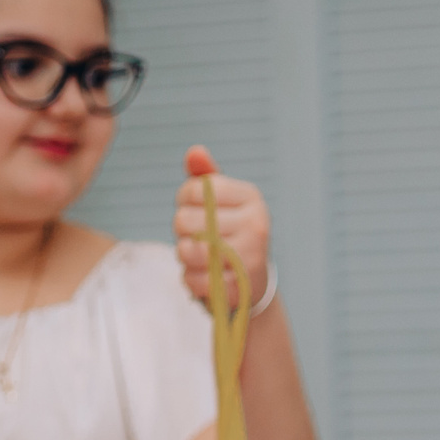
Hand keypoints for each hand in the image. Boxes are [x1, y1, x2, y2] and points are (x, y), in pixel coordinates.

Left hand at [174, 145, 271, 312]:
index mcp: (250, 197)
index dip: (183, 201)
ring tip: (199, 256)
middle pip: (186, 219)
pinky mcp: (241, 286)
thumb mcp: (220, 203)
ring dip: (185, 256)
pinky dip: (191, 280)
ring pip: (189, 250)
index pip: (194, 189)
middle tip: (198, 238)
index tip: (196, 210)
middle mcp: (256, 224)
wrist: (252, 282)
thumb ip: (205, 178)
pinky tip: (202, 276)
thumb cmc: (229, 234)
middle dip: (182, 231)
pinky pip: (196, 279)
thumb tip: (195, 152)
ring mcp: (251, 256)